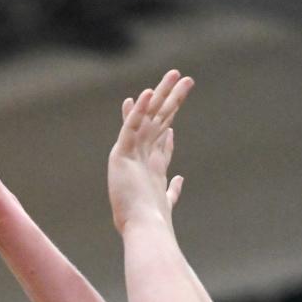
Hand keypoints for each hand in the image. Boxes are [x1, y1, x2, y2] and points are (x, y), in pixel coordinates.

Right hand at [108, 69, 192, 234]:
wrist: (143, 227)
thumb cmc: (152, 219)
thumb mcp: (166, 199)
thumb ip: (173, 188)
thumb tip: (180, 178)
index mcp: (150, 165)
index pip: (159, 135)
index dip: (166, 117)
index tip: (173, 104)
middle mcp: (138, 156)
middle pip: (157, 120)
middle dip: (170, 98)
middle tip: (182, 76)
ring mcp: (129, 154)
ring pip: (146, 117)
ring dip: (161, 94)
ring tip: (175, 74)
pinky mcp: (120, 156)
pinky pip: (130, 128)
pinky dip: (138, 111)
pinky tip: (147, 93)